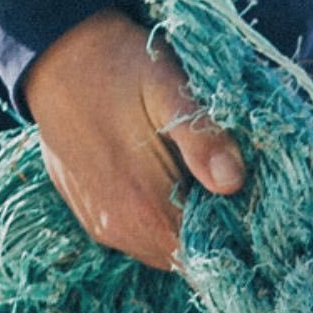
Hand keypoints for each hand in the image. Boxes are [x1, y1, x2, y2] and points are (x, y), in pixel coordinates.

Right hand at [20, 6, 244, 270]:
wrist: (56, 54)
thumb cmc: (119, 66)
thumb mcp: (169, 87)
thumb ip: (202, 138)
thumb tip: (233, 182)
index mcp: (143, 205)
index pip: (204, 258)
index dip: (235, 240)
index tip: (256, 211)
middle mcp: (119, 228)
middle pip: (185, 257)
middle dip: (215, 235)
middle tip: (236, 190)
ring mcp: (101, 225)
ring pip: (162, 249)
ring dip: (187, 227)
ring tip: (202, 183)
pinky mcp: (90, 214)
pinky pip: (137, 237)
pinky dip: (160, 220)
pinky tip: (171, 182)